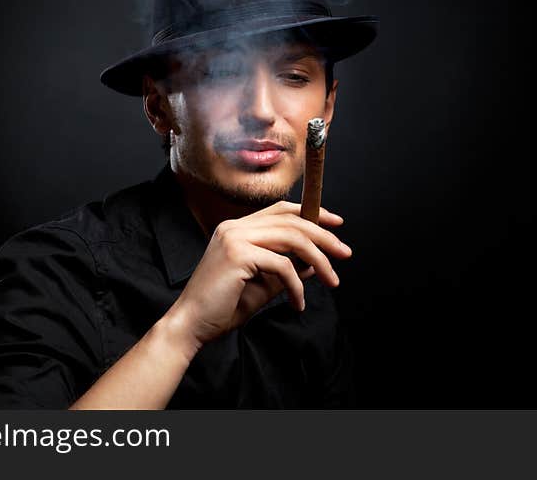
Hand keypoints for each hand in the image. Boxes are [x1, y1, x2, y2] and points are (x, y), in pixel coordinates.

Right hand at [165, 200, 351, 348]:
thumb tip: (314, 264)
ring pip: (292, 239)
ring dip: (319, 260)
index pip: (281, 209)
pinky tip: (297, 303)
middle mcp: (235, 227)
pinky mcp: (238, 255)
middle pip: (292, 221)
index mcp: (237, 228)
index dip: (312, 213)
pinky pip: (282, 266)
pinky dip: (296, 286)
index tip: (336, 225)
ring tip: (332, 280)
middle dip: (324, 237)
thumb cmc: (223, 307)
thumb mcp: (263, 285)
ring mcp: (235, 238)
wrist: (191, 326)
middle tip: (345, 254)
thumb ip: (286, 270)